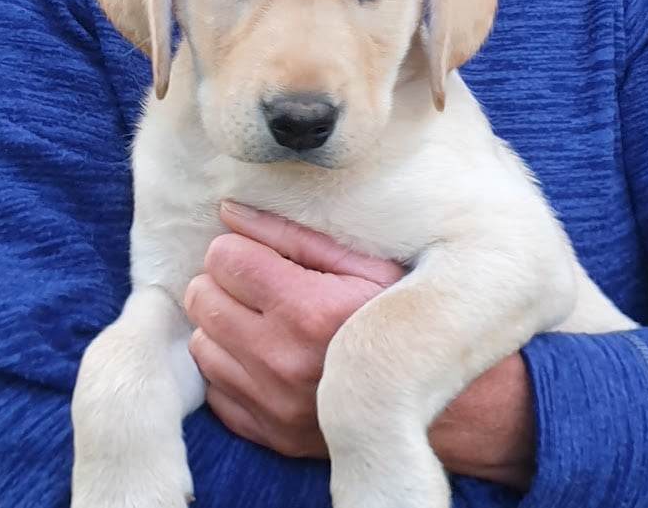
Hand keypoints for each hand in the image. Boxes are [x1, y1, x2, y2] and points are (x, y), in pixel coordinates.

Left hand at [184, 203, 534, 487]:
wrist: (444, 401)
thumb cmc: (404, 314)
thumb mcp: (362, 261)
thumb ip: (291, 234)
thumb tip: (228, 212)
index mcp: (308, 310)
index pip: (224, 259)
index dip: (238, 247)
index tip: (260, 252)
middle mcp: (283, 363)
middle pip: (204, 299)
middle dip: (226, 281)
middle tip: (259, 281)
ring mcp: (273, 406)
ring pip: (203, 343)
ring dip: (225, 325)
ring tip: (265, 317)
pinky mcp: (271, 436)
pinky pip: (216, 390)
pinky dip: (232, 367)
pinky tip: (266, 354)